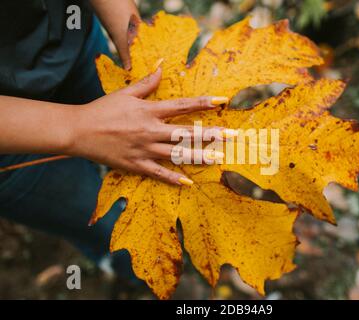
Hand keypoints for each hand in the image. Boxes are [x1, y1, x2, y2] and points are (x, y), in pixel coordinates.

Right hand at [68, 67, 230, 184]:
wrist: (78, 131)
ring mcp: (144, 149)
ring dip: (199, 156)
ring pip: (177, 154)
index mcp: (149, 111)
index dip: (203, 103)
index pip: (182, 105)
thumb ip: (147, 83)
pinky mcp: (136, 165)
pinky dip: (173, 178)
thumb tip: (162, 68)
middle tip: (232, 136)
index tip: (222, 101)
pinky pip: (158, 173)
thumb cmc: (102, 110)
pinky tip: (189, 182)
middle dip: (211, 133)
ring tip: (218, 159)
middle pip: (186, 132)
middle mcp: (150, 130)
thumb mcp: (125, 93)